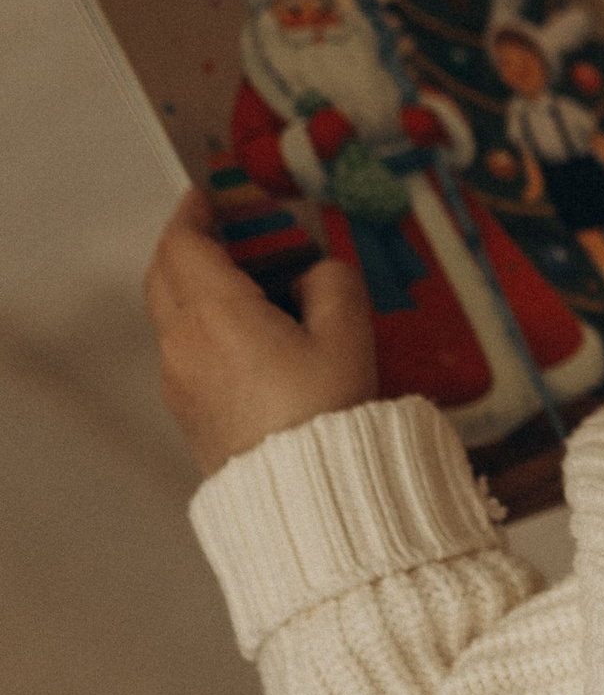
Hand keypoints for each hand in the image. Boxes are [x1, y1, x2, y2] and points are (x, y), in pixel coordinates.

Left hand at [146, 193, 378, 479]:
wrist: (305, 498)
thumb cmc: (323, 417)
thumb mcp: (348, 335)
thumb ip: (331, 283)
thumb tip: (313, 276)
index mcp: (216, 314)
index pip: (183, 244)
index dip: (193, 212)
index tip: (207, 196)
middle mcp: (184, 344)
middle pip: (164, 275)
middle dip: (187, 244)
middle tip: (223, 229)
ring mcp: (179, 382)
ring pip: (171, 314)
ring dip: (195, 285)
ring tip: (245, 281)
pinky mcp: (188, 412)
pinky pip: (183, 350)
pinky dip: (201, 324)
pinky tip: (248, 333)